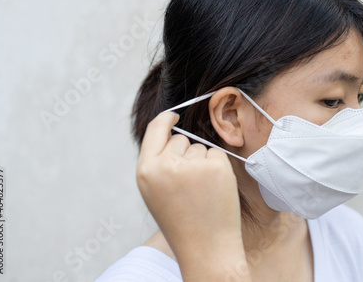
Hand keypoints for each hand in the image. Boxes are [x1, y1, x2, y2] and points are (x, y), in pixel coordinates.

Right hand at [136, 111, 250, 280]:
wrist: (206, 248)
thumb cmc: (180, 220)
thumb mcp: (154, 191)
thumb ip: (157, 162)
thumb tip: (172, 131)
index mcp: (146, 170)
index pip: (155, 129)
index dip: (165, 119)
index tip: (173, 114)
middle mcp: (166, 165)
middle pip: (179, 139)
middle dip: (185, 154)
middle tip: (188, 186)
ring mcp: (192, 165)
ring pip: (199, 147)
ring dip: (201, 163)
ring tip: (200, 192)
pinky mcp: (216, 166)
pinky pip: (216, 153)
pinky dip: (217, 167)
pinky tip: (214, 189)